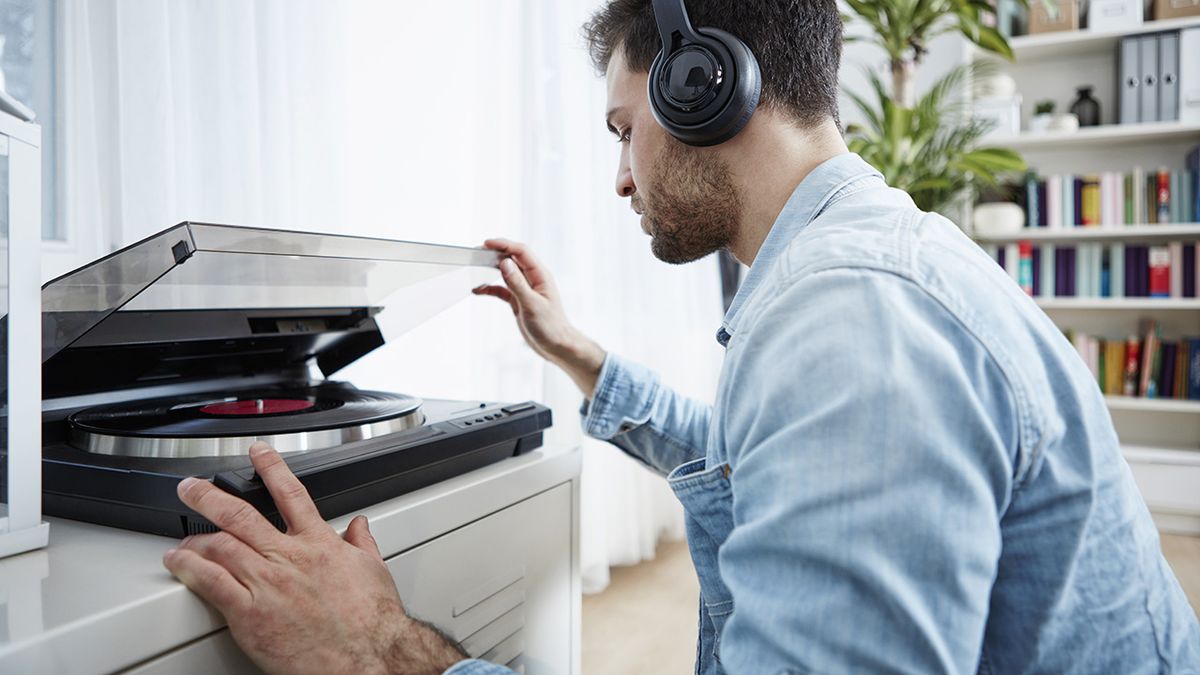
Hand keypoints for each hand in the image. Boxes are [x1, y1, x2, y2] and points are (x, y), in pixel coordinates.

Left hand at [163, 442, 465, 674]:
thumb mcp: (374, 571)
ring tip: (181, 536)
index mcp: (319, 544)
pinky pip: (211, 583)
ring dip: (194, 537)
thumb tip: (360, 526)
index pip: (291, 494)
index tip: (258, 454)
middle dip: (210, 495)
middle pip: (241, 514)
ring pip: (220, 545)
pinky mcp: (249, 613)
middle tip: (192, 486)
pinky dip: (189, 568)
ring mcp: (267, 583)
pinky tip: (177, 562)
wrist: (366, 656)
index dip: (271, 468)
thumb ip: (362, 543)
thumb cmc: (372, 621)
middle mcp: (289, 557)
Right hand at [473, 238, 605, 397]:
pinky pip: (502, 289)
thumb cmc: (550, 327)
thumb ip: (517, 283)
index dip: (504, 244)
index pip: (521, 252)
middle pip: (512, 258)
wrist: (556, 346)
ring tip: (475, 267)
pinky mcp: (518, 300)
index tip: (486, 243)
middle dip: (495, 253)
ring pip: (506, 272)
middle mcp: (533, 279)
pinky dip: (490, 288)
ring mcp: (525, 289)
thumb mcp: (531, 304)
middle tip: (477, 253)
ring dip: (491, 269)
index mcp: (540, 275)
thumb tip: (504, 263)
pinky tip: (478, 290)